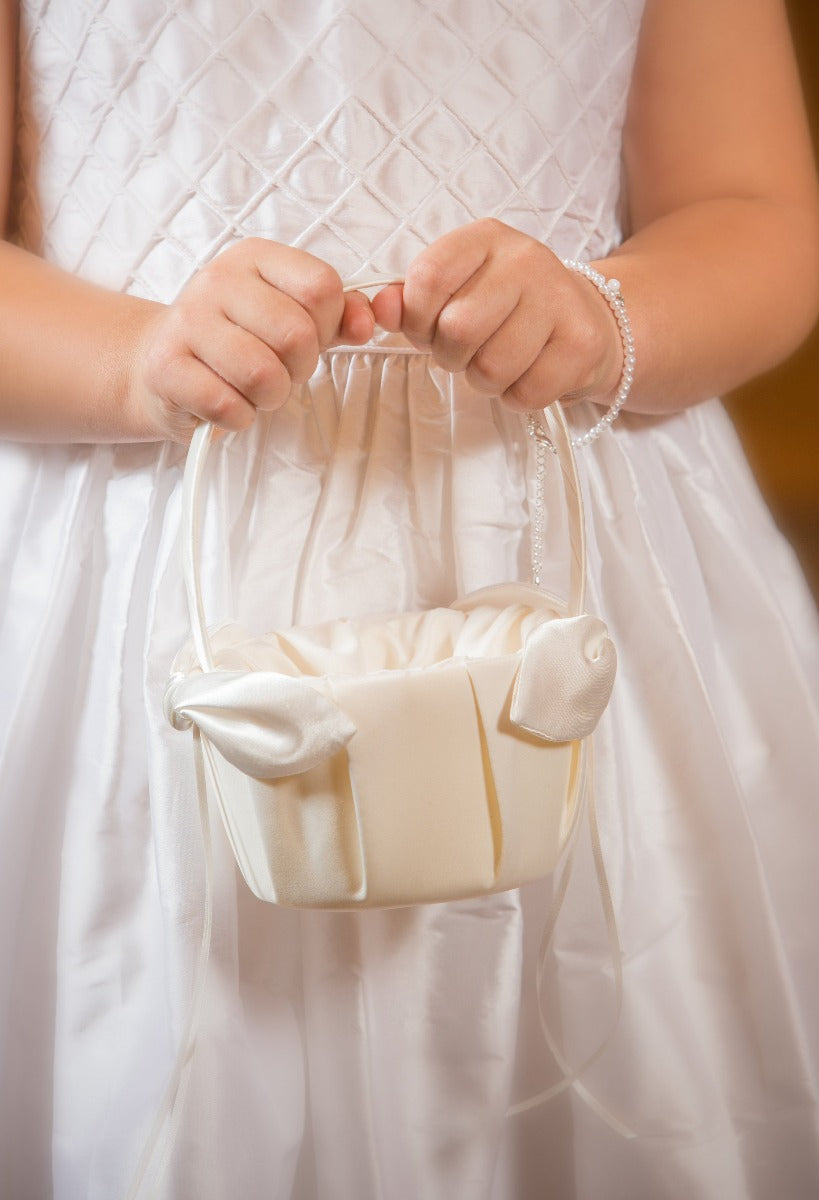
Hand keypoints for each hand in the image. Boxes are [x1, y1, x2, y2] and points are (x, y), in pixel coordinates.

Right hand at [130, 240, 374, 440]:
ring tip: (253, 389)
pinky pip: (228, 406)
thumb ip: (339, 316)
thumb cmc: (238, 341)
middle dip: (299, 369)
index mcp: (255, 257)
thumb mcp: (291, 318)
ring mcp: (187, 321)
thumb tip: (367, 323)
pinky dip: (238, 417)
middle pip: (297, 335)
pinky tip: (225, 404)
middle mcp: (217, 279)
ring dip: (269, 397)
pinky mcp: (165, 366)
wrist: (159, 363)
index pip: (322, 287)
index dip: (328, 326)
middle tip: (278, 372)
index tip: (307, 339)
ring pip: (263, 374)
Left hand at [371, 219, 622, 410]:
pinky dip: (516, 397)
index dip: (417, 319)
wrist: (586, 318)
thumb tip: (380, 309)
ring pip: (492, 367)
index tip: (429, 328)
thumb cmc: (506, 307)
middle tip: (467, 353)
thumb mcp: (456, 289)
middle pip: (458, 329)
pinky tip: (527, 374)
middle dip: (451, 356)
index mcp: (485, 238)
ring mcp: (560, 299)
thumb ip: (410, 299)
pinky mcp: (583, 344)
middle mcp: (526, 259)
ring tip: (498, 363)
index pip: (428, 277)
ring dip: (484, 381)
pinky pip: (526, 393)